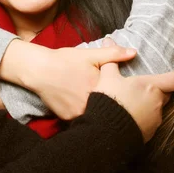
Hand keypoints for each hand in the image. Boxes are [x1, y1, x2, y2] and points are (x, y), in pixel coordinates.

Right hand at [0, 39, 136, 119]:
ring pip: (95, 115)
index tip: (126, 91)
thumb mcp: (90, 55)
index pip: (119, 95)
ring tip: (98, 102)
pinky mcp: (67, 119)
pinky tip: (84, 104)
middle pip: (108, 107)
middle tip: (112, 96)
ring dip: (100, 110)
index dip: (124, 93)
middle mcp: (89, 104)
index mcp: (99, 88)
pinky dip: (85, 113)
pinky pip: (82, 119)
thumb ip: (113, 54)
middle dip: (113, 103)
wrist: (39, 70)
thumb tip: (134, 53)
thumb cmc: (65, 60)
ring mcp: (78, 114)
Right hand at [94, 39, 173, 141]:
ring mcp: (155, 120)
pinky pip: (151, 122)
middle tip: (146, 85)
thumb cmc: (110, 100)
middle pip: (166, 93)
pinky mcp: (149, 134)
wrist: (105, 132)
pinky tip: (130, 115)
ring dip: (150, 104)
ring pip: (158, 108)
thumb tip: (109, 38)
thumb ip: (112, 59)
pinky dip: (144, 117)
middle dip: (159, 89)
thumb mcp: (108, 77)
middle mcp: (158, 103)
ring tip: (134, 101)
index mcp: (152, 86)